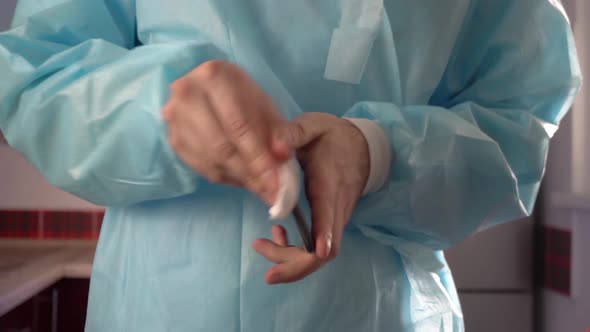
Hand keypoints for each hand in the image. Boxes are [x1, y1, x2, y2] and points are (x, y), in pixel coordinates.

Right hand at [162, 60, 289, 201]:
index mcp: (214, 76)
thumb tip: (282, 155)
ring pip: (211, 159)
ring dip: (240, 178)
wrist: (215, 93)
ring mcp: (175, 118)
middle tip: (272, 192)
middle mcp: (187, 94)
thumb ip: (280, 130)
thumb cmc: (245, 99)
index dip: (259, 157)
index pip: (238, 125)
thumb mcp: (267, 108)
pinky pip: (202, 167)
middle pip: (222, 145)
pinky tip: (245, 181)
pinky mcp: (174, 138)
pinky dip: (227, 178)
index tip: (276, 182)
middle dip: (251, 173)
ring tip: (263, 188)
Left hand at [253, 112, 369, 283]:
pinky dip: (295, 250)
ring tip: (261, 244)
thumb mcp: (312, 126)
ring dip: (290, 258)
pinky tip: (278, 232)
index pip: (330, 218)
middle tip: (260, 251)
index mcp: (329, 185)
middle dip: (293, 263)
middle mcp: (337, 208)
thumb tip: (275, 147)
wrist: (361, 145)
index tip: (314, 252)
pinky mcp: (332, 223)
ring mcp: (337, 219)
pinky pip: (318, 249)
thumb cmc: (332, 136)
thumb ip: (292, 134)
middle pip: (324, 251)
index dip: (322, 237)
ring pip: (320, 255)